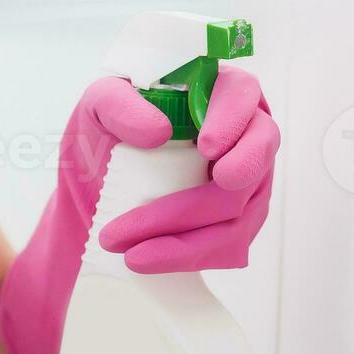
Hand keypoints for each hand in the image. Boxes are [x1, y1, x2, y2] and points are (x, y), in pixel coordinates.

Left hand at [0, 69, 280, 353]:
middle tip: (167, 217)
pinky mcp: (239, 219)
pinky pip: (227, 246)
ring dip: (187, 241)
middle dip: (216, 198)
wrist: (100, 175)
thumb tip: (159, 133)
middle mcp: (245, 134)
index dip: (232, 121)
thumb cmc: (110, 128)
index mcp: (220, 92)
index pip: (242, 96)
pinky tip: (148, 261)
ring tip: (134, 253)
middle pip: (253, 164)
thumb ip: (121, 104)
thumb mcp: (100, 104)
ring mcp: (248, 181)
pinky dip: (188, 257)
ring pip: (239, 216)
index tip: (207, 147)